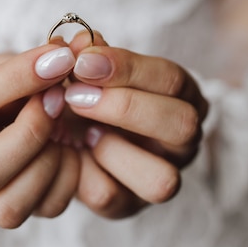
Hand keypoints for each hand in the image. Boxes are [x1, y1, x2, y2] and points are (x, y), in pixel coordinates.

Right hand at [0, 44, 80, 227]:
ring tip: (63, 125)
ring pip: (10, 206)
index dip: (19, 77)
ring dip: (50, 160)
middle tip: (58, 98)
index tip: (60, 58)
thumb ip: (21, 65)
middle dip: (31, 133)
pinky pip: (46, 208)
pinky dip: (68, 176)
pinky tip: (68, 147)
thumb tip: (61, 58)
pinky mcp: (10, 211)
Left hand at [65, 31, 208, 217]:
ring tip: (82, 132)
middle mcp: (182, 140)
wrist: (65, 130)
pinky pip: (115, 198)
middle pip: (183, 125)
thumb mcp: (88, 68)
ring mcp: (161, 176)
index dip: (127, 67)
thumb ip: (87, 54)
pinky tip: (73, 153)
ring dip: (113, 151)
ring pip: (163, 179)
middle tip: (75, 95)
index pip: (172, 79)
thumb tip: (80, 41)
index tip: (82, 60)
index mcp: (181, 96)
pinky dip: (86, 175)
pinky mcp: (129, 205)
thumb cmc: (87, 90)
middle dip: (124, 107)